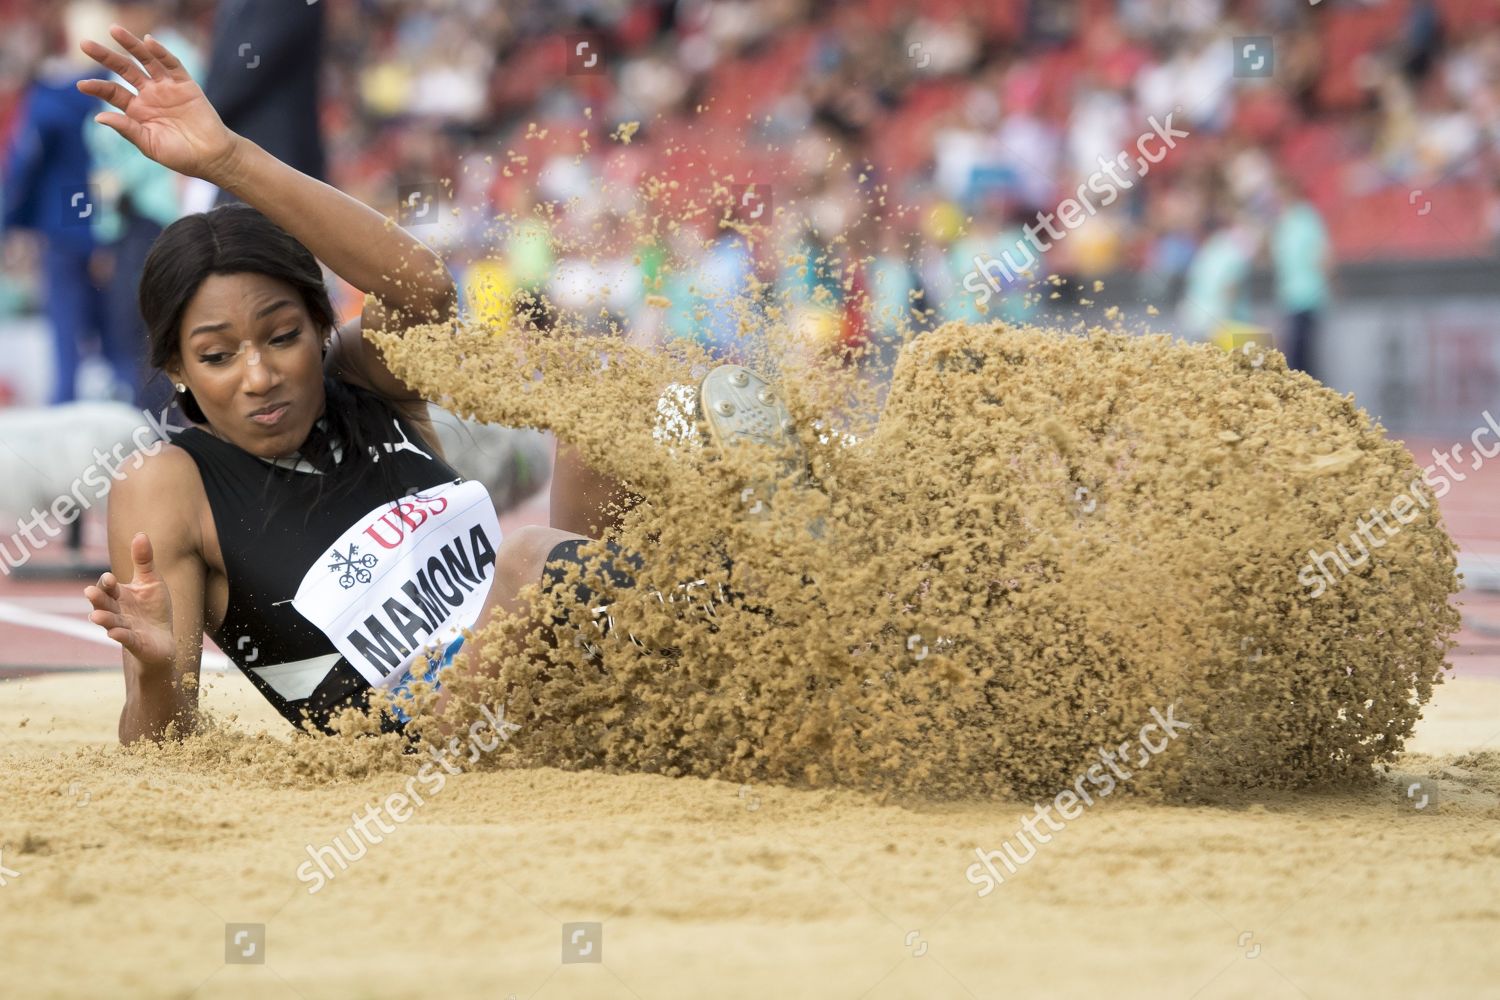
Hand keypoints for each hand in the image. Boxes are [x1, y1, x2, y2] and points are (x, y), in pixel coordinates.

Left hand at [76, 25, 241, 184]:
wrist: (212, 157)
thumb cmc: (180, 156)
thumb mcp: (149, 145)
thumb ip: (127, 129)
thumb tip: (99, 117)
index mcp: (137, 110)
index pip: (112, 92)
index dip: (97, 87)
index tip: (81, 85)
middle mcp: (149, 95)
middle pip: (124, 69)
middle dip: (105, 56)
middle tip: (85, 45)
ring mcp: (167, 88)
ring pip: (145, 61)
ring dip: (131, 45)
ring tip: (114, 30)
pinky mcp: (186, 85)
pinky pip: (172, 65)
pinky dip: (162, 53)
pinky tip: (149, 43)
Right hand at [84, 532, 176, 669]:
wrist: (162, 640)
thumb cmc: (153, 609)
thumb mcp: (151, 581)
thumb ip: (144, 560)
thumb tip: (139, 533)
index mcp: (119, 595)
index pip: (108, 587)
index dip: (107, 583)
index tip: (109, 578)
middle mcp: (117, 611)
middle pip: (104, 604)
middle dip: (97, 599)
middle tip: (89, 592)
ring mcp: (124, 628)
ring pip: (111, 623)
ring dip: (104, 619)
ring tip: (96, 616)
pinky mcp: (134, 643)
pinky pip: (126, 639)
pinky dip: (120, 636)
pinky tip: (115, 634)